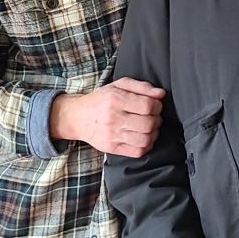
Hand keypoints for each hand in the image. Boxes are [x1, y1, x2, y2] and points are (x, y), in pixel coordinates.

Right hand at [50, 77, 164, 156]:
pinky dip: (147, 146)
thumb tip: (161, 94)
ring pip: (145, 139)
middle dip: (157, 119)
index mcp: (116, 100)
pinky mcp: (112, 148)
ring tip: (150, 127)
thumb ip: (142, 87)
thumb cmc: (101, 99)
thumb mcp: (119, 85)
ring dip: (154, 133)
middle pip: (148, 124)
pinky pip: (137, 152)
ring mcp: (112, 135)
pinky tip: (144, 138)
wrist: (77, 117)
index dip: (157, 106)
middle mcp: (113, 119)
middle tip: (154, 116)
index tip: (155, 105)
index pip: (148, 106)